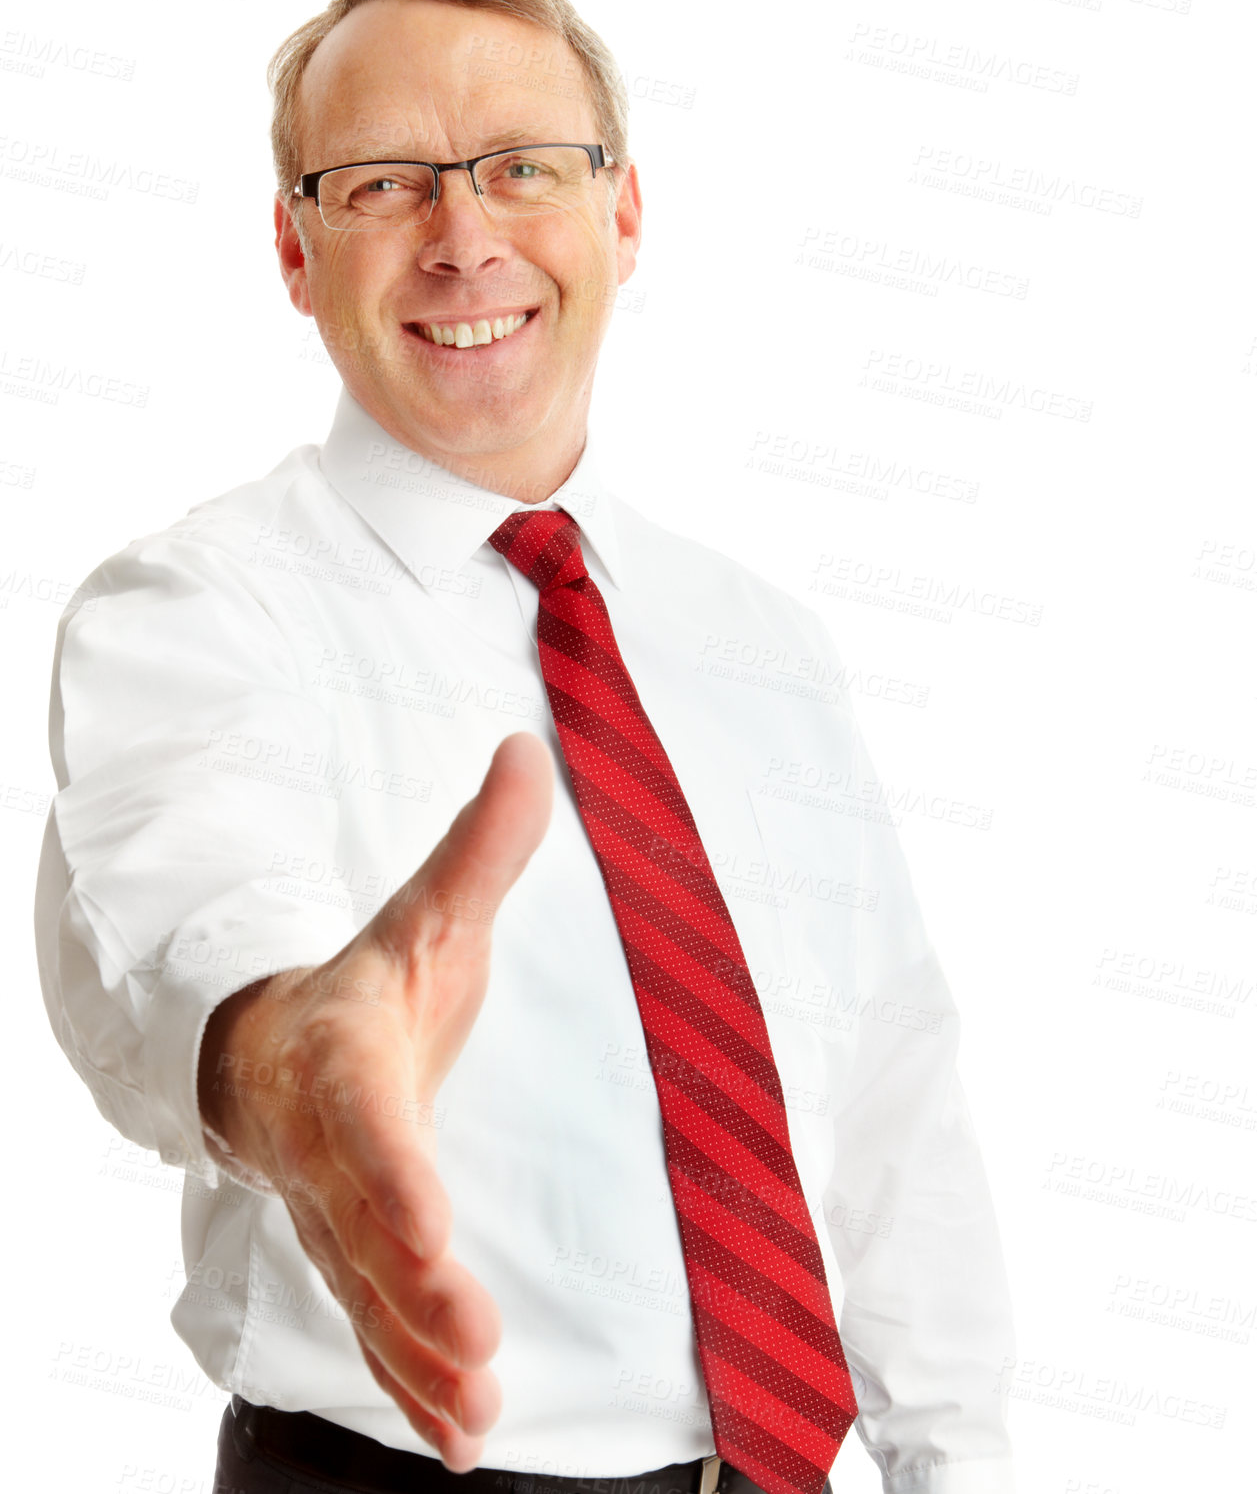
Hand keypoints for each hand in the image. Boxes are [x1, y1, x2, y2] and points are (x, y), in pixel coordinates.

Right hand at [197, 731, 553, 1469]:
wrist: (274, 1060)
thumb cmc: (363, 991)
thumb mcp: (420, 913)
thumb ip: (480, 848)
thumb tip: (531, 747)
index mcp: (349, 1066)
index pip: (367, 1125)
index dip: (393, 1178)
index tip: (430, 1229)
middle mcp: (333, 1156)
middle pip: (364, 1231)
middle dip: (413, 1291)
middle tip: (471, 1344)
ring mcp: (337, 1220)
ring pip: (369, 1300)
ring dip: (419, 1360)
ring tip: (474, 1414)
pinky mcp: (356, 1260)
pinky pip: (378, 1331)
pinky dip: (414, 1384)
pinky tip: (461, 1437)